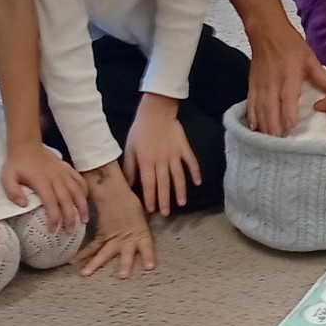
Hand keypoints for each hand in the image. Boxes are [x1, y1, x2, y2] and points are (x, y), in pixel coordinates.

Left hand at [1, 143, 87, 233]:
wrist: (26, 144)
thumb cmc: (16, 163)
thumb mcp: (7, 177)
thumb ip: (13, 192)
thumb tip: (23, 205)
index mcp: (42, 182)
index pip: (51, 203)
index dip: (54, 218)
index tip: (53, 229)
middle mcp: (56, 178)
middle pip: (67, 201)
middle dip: (70, 218)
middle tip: (69, 231)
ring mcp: (64, 173)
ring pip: (78, 192)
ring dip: (82, 207)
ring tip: (84, 220)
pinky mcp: (68, 169)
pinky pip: (80, 181)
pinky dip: (84, 192)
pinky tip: (85, 201)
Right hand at [74, 169, 155, 279]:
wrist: (114, 192)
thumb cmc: (131, 203)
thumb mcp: (143, 216)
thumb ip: (145, 227)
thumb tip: (153, 229)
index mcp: (141, 233)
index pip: (146, 247)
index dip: (148, 257)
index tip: (149, 267)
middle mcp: (126, 238)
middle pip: (125, 253)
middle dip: (124, 264)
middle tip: (122, 276)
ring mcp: (112, 237)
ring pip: (104, 253)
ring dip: (95, 263)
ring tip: (85, 274)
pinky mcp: (102, 234)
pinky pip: (92, 246)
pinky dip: (82, 254)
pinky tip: (73, 262)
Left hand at [122, 95, 198, 215]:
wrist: (156, 112)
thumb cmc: (140, 129)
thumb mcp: (130, 148)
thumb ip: (130, 167)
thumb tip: (128, 184)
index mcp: (147, 162)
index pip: (149, 184)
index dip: (150, 198)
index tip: (152, 210)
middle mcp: (162, 161)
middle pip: (164, 184)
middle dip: (164, 200)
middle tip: (166, 214)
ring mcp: (175, 155)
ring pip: (178, 176)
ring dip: (180, 191)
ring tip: (181, 203)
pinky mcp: (184, 148)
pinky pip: (191, 162)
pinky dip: (195, 172)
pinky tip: (197, 183)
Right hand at [245, 32, 325, 135]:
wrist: (266, 31)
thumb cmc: (290, 44)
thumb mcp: (309, 58)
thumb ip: (322, 77)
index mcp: (289, 75)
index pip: (287, 98)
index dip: (287, 114)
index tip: (289, 128)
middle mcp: (273, 82)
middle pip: (271, 108)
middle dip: (274, 126)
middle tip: (278, 142)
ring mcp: (261, 84)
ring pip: (260, 108)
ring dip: (264, 125)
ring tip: (268, 141)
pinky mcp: (252, 84)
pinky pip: (251, 103)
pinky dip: (252, 117)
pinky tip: (254, 128)